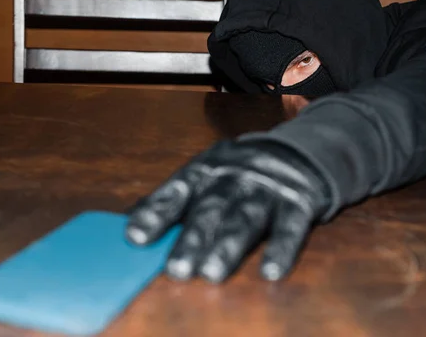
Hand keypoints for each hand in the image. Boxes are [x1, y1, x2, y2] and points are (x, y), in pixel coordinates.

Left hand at [125, 140, 330, 282]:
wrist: (297, 152)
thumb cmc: (238, 172)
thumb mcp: (206, 174)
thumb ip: (172, 198)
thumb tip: (127, 223)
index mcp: (206, 169)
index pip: (177, 189)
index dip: (156, 212)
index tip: (135, 236)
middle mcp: (234, 176)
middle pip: (211, 208)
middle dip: (192, 238)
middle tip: (176, 269)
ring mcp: (267, 188)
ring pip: (245, 218)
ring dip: (228, 246)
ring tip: (211, 273)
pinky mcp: (298, 201)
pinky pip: (290, 227)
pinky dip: (281, 249)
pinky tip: (270, 271)